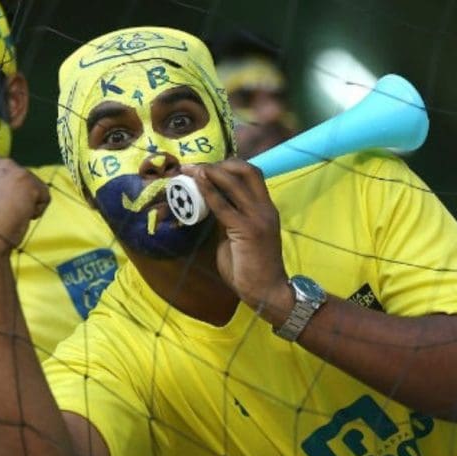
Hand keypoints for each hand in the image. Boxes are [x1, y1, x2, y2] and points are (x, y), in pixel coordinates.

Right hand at [0, 153, 49, 258]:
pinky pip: (44, 196)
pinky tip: (21, 217)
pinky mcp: (30, 184)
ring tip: (10, 216)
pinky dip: (37, 210)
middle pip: (18, 175)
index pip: (0, 168)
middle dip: (15, 192)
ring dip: (26, 201)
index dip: (1, 187)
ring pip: (32, 185)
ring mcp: (15, 170)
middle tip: (4, 210)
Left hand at [186, 159, 290, 313]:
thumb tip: (209, 205)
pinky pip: (225, 206)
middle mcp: (265, 208)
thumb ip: (227, 219)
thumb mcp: (238, 237)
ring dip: (210, 173)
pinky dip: (209, 192)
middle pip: (246, 171)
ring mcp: (258, 218)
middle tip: (195, 167)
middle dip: (220, 164)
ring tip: (190, 170)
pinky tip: (197, 184)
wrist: (266, 292)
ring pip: (235, 183)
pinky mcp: (248, 230)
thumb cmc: (250, 269)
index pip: (251, 175)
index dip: (228, 166)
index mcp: (265, 208)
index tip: (205, 167)